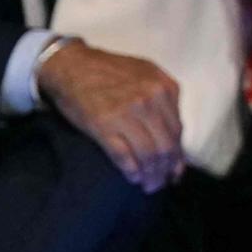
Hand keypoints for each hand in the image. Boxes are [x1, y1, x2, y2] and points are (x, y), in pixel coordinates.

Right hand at [38, 41, 182, 192]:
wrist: (73, 66)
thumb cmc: (110, 71)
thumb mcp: (147, 74)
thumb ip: (164, 98)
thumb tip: (174, 132)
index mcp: (165, 88)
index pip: (178, 130)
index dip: (178, 155)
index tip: (176, 170)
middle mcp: (150, 100)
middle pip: (166, 145)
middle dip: (166, 170)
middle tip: (162, 183)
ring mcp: (127, 114)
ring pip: (149, 154)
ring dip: (150, 175)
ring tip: (148, 185)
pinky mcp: (104, 126)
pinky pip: (124, 156)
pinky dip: (132, 171)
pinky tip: (132, 178)